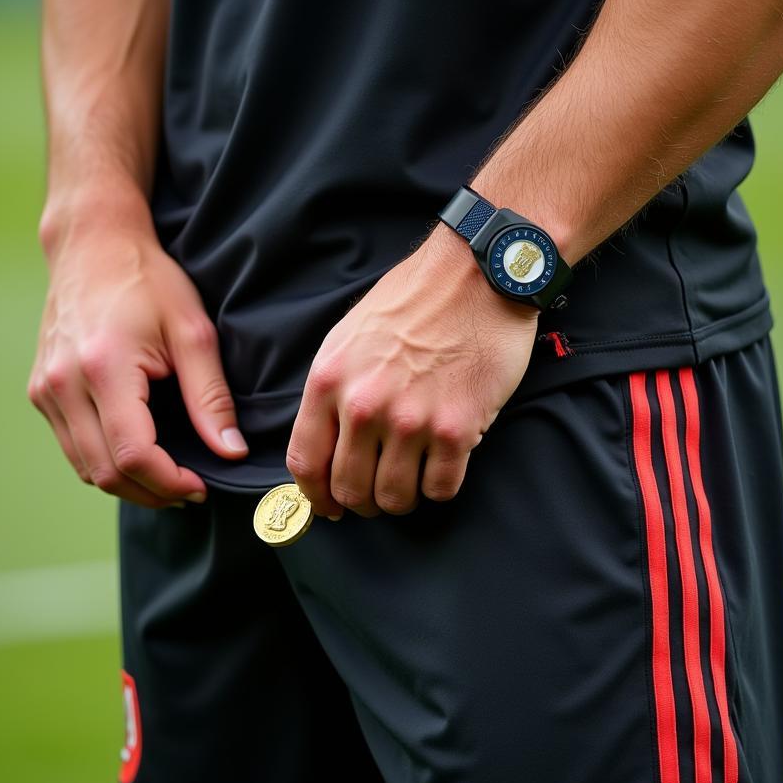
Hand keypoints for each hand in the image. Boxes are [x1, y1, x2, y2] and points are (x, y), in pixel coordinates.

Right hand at [27, 184, 248, 507]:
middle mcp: (63, 385)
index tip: (202, 486)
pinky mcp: (41, 391)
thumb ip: (211, 397)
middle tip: (191, 490)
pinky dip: (105, 461)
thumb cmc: (147, 280)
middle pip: (104, 472)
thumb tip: (231, 452)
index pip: (132, 455)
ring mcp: (45, 390)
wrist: (91, 244)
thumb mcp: (193, 332)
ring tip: (169, 478)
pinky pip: (73, 446)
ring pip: (84, 467)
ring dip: (127, 483)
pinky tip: (139, 453)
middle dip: (151, 492)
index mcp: (103, 368)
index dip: (169, 483)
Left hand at [287, 223, 538, 518]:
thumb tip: (325, 442)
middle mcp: (364, 406)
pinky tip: (443, 465)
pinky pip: (440, 488)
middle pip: (350, 489)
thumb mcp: (347, 337)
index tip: (330, 507)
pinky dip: (440, 487)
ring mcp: (411, 420)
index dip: (316, 497)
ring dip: (402, 499)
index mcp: (329, 382)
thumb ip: (332, 391)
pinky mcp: (457, 428)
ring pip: (395, 498)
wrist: (476, 275)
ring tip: (412, 480)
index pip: (306, 462)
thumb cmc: (414, 301)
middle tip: (378, 496)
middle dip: (362, 503)